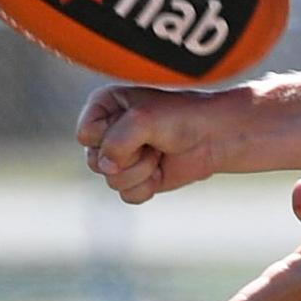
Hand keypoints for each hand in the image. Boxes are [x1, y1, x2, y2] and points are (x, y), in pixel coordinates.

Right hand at [76, 82, 238, 199]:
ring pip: (111, 180)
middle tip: (152, 142)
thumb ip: (115, 141)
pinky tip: (161, 170)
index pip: (86, 134)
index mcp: (104, 106)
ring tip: (159, 153)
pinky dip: (146, 186)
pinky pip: (126, 194)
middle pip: (94, 160)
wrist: (215, 137)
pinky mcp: (136, 178)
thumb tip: (107, 169)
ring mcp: (121, 157)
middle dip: (127, 156)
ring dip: (141, 170)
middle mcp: (108, 131)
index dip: (109, 135)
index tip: (136, 122)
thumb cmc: (181, 118)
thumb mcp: (142, 120)